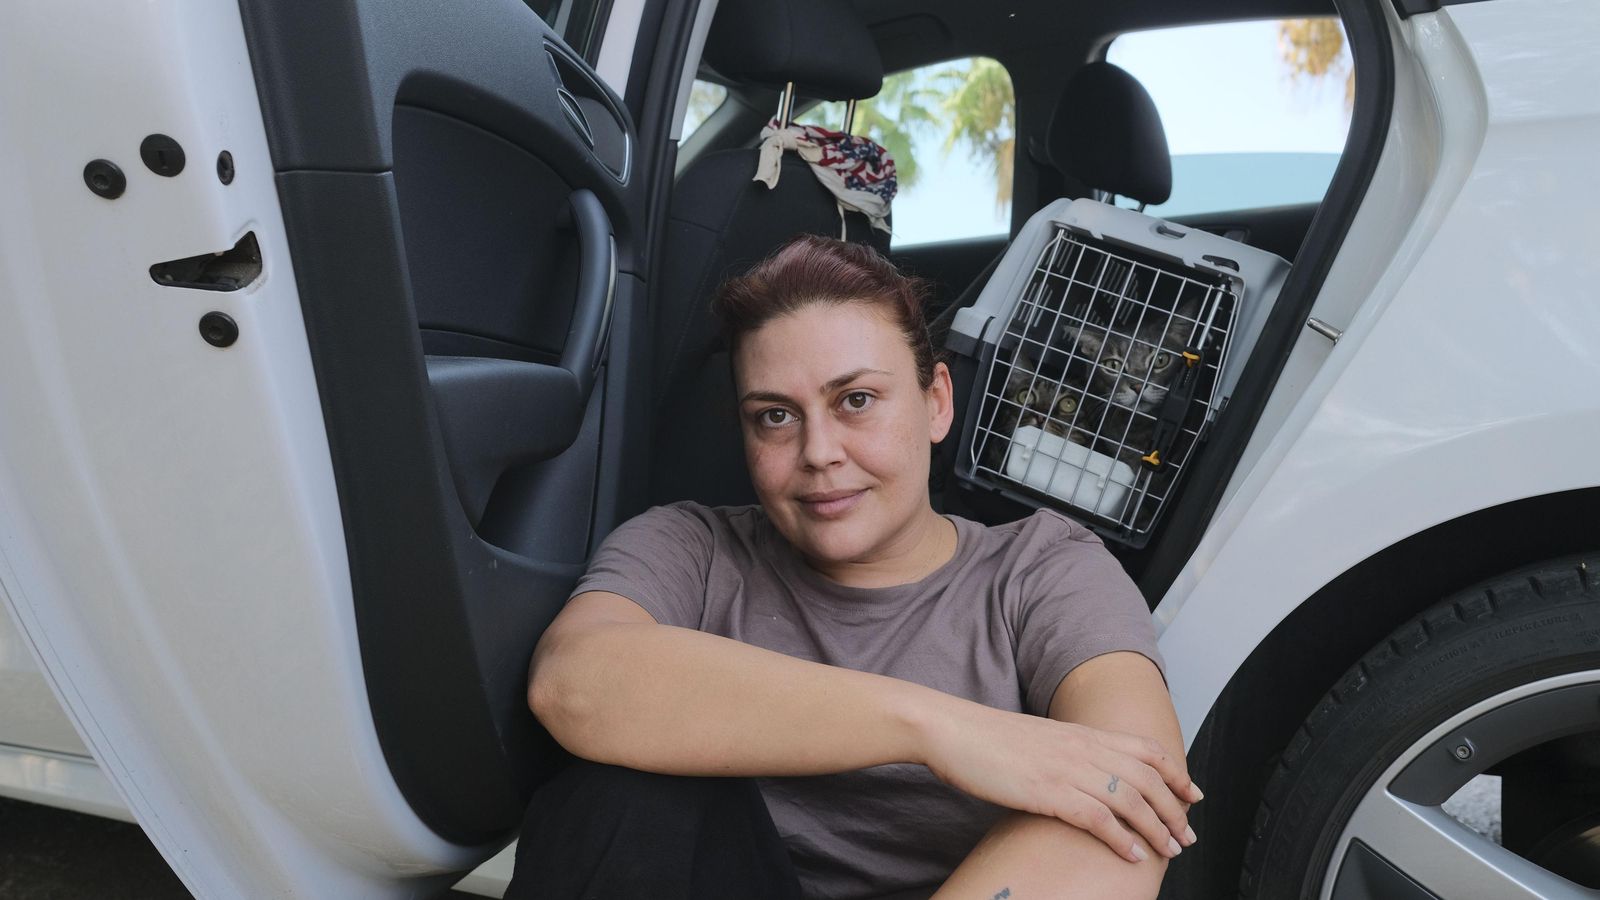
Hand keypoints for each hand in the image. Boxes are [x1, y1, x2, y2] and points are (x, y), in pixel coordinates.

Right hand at [920, 702, 1202, 862]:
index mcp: (1082, 732)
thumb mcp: (1039, 738)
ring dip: (1157, 828)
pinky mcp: (1049, 792)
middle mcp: (1083, 748)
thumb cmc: (988, 738)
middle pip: (1148, 777)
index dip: (1176, 772)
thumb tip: (1085, 772)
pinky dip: (1121, 839)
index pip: (1146, 749)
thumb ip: (1068, 751)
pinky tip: (1131, 856)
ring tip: (1169, 850)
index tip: (1192, 794)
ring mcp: (1068, 769)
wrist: (953, 730)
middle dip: (1175, 809)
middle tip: (1187, 834)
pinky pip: (1098, 819)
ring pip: (1131, 800)